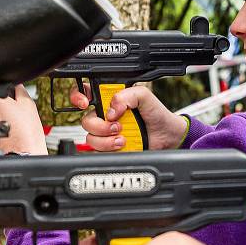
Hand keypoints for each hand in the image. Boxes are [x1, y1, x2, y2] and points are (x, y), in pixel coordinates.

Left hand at [0, 84, 47, 154]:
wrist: (26, 150)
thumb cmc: (28, 131)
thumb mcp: (29, 105)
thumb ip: (21, 91)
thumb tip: (17, 85)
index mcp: (0, 101)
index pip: (6, 89)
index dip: (15, 93)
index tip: (19, 99)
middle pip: (1, 101)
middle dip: (10, 104)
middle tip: (21, 113)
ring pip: (0, 112)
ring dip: (7, 114)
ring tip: (17, 123)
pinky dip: (5, 123)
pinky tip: (13, 129)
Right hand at [70, 84, 187, 150]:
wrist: (167, 136)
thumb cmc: (156, 114)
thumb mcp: (145, 96)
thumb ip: (128, 95)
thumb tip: (111, 109)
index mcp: (111, 100)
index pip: (86, 93)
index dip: (78, 96)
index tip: (85, 103)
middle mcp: (105, 116)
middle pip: (86, 120)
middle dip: (100, 125)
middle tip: (117, 126)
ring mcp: (106, 133)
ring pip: (90, 138)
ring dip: (106, 140)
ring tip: (123, 138)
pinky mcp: (109, 148)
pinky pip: (98, 151)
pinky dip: (110, 149)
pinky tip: (123, 145)